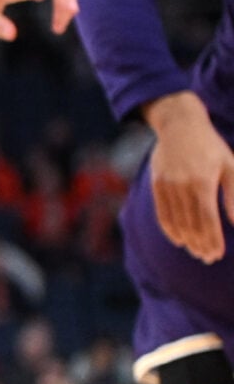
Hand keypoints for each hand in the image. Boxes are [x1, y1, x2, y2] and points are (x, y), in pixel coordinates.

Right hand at [145, 91, 233, 262]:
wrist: (179, 126)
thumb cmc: (210, 147)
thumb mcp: (230, 166)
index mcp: (202, 182)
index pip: (207, 220)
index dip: (213, 240)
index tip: (218, 254)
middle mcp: (182, 187)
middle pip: (191, 225)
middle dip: (201, 245)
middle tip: (209, 258)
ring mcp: (166, 187)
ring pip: (176, 223)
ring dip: (187, 241)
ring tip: (197, 252)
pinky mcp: (156, 186)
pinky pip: (162, 214)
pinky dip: (170, 230)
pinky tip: (180, 240)